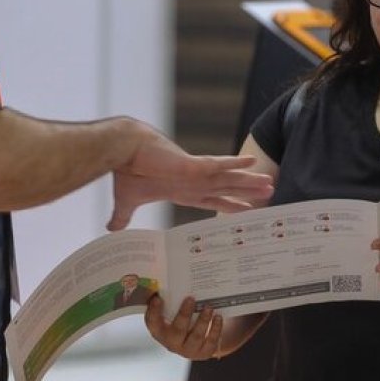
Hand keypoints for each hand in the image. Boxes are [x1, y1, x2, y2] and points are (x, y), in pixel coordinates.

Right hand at [108, 125, 268, 230]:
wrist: (122, 150)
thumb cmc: (125, 171)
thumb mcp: (126, 201)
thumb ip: (123, 217)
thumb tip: (110, 230)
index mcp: (182, 190)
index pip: (212, 199)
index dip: (230, 204)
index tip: (246, 208)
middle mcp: (193, 182)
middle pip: (227, 189)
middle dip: (247, 193)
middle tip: (269, 194)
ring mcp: (195, 173)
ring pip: (229, 179)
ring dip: (249, 181)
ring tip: (269, 184)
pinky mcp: (192, 165)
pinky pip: (219, 165)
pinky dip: (236, 164)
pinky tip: (251, 162)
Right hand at [144, 295, 222, 360]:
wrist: (199, 339)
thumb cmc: (183, 319)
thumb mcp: (174, 312)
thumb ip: (171, 301)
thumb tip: (170, 280)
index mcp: (160, 331)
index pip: (152, 323)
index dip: (153, 312)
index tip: (158, 298)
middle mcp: (172, 343)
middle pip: (177, 331)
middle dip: (184, 314)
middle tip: (191, 298)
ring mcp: (188, 350)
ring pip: (196, 337)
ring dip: (203, 321)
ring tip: (209, 307)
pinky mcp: (203, 353)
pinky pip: (210, 343)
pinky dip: (215, 329)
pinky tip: (218, 317)